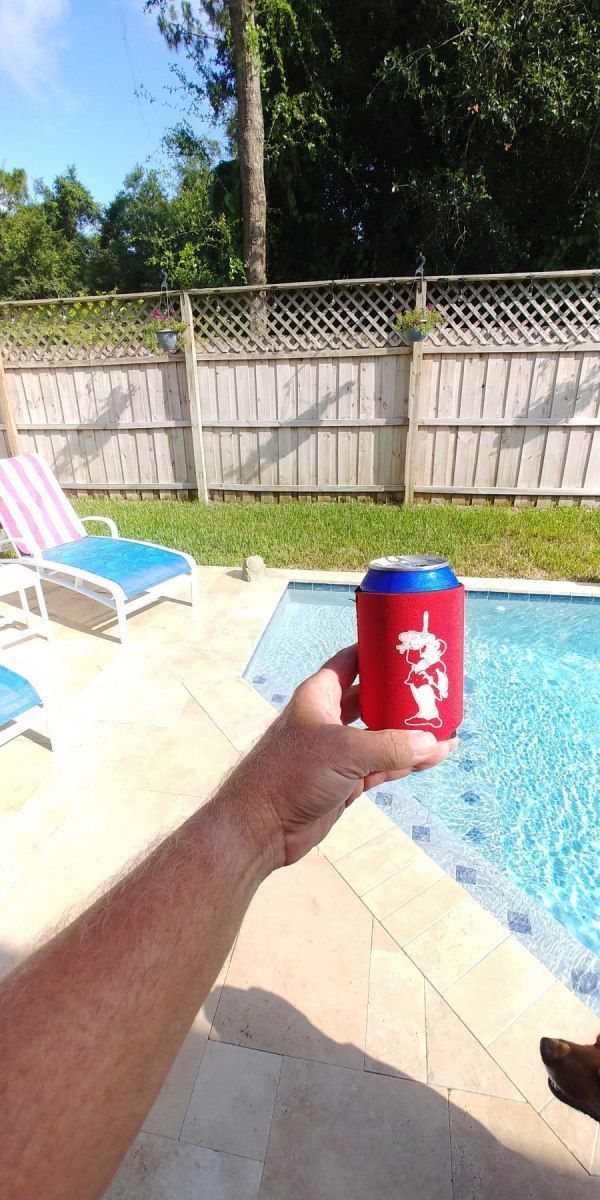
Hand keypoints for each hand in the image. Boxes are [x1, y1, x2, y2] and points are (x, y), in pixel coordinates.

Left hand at [223, 645, 457, 869]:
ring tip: (447, 729)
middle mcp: (328, 719)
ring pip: (383, 736)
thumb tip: (432, 743)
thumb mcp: (344, 752)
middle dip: (403, 698)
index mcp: (319, 695)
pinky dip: (407, 763)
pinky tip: (433, 757)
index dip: (377, 652)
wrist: (261, 827)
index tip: (408, 645)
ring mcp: (338, 752)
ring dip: (412, 735)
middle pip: (373, 699)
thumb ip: (390, 746)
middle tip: (437, 690)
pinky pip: (384, 766)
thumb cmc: (290, 774)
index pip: (352, 661)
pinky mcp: (346, 781)